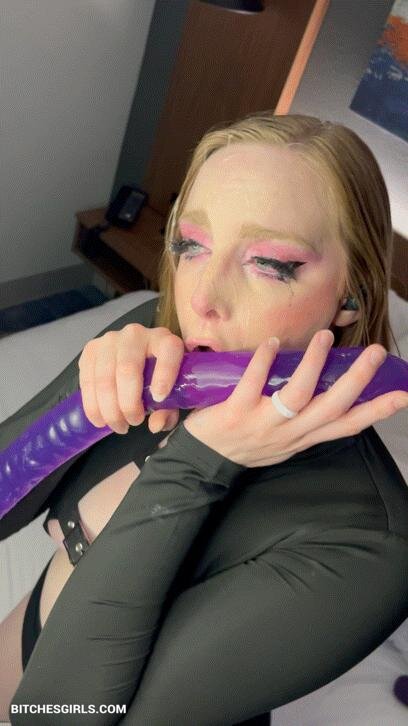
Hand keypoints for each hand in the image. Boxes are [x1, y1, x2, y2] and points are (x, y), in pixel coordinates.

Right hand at [78, 324, 183, 434]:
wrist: (137, 361)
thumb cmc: (156, 378)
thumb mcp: (170, 393)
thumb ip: (168, 410)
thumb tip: (155, 425)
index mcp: (164, 340)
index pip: (167, 351)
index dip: (164, 375)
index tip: (158, 398)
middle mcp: (136, 334)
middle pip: (127, 370)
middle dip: (129, 404)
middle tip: (134, 422)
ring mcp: (110, 340)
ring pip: (104, 379)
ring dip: (109, 409)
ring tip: (118, 425)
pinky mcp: (91, 349)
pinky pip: (87, 381)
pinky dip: (92, 406)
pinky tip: (100, 419)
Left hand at [183, 330, 407, 466]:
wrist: (202, 461)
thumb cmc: (246, 444)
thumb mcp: (284, 441)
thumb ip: (306, 419)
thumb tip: (329, 386)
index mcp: (303, 437)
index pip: (346, 426)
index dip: (376, 411)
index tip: (402, 395)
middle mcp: (289, 433)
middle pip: (332, 407)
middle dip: (357, 380)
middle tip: (375, 352)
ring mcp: (263, 424)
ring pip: (298, 394)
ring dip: (314, 364)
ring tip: (325, 336)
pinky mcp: (236, 413)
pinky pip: (254, 384)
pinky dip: (264, 361)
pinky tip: (274, 342)